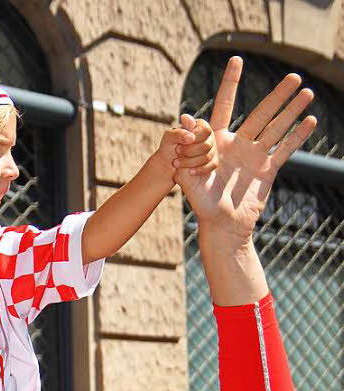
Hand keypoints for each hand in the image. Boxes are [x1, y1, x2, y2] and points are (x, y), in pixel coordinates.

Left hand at [155, 117, 216, 179]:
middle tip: (177, 151)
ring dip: (190, 162)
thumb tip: (191, 137)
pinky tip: (189, 172)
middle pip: (206, 145)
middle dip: (189, 151)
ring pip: (207, 157)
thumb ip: (179, 133)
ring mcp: (212, 149)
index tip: (179, 143)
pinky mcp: (212, 162)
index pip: (205, 130)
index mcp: (201, 126)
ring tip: (176, 162)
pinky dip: (199, 170)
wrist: (169, 163)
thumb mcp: (170, 137)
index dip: (193, 138)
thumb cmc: (169, 147)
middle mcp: (209, 137)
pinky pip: (211, 166)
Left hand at [178, 56, 315, 241]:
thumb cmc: (202, 205)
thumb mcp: (190, 177)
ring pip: (276, 128)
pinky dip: (297, 136)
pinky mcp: (267, 170)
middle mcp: (238, 144)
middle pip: (260, 113)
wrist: (222, 227)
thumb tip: (183, 120)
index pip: (224, 106)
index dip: (230, 84)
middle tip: (294, 76)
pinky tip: (311, 120)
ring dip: (292, 110)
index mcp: (217, 142)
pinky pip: (285, 150)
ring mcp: (254, 156)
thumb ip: (188, 149)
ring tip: (307, 92)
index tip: (236, 60)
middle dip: (277, 95)